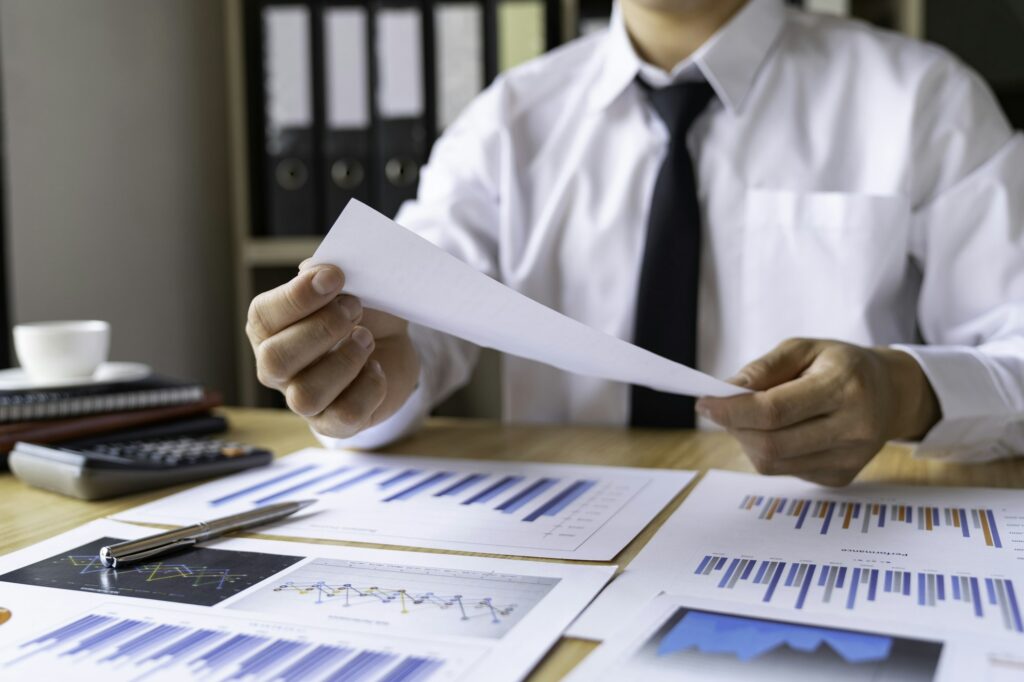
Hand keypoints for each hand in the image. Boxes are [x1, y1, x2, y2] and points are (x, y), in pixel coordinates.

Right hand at [246, 264, 419, 437]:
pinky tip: (376, 368)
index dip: (298, 296)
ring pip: (306, 396)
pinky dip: (368, 388)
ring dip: (343, 362)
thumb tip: (312, 270)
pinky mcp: (335, 423)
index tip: (335, 276)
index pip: (263, 317)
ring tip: (367, 339)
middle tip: (354, 308)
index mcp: (269, 329)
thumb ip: (326, 274)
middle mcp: (277, 369)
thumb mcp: (347, 284)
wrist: (390, 342)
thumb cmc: (358, 310)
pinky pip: (344, 415)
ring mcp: (303, 401)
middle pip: (276, 360)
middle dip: (321, 329)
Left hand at [696, 338, 940, 486]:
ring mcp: (850, 459)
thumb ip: (765, 367)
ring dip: (747, 441)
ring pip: (773, 463)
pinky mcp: (841, 477)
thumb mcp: (804, 348)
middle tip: (720, 408)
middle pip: (771, 443)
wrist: (890, 393)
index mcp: (845, 387)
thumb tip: (728, 390)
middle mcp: (853, 428)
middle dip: (734, 427)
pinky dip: (768, 452)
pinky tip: (778, 431)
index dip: (731, 410)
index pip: (774, 410)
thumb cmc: (839, 365)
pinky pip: (786, 471)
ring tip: (750, 417)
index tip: (703, 402)